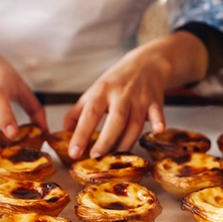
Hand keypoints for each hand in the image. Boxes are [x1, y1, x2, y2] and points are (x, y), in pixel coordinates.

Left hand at [63, 31, 208, 158]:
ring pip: (135, 125)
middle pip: (115, 120)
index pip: (89, 114)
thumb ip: (78, 113)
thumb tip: (63, 133)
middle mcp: (121, 95)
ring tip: (115, 158)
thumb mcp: (94, 91)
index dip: (81, 134)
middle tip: (96, 157)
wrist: (147, 63)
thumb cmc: (116, 81)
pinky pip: (158, 114)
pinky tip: (158, 130)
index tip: (74, 152)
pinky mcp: (155, 102)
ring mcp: (140, 98)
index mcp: (101, 92)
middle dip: (106, 141)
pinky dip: (159, 122)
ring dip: (126, 143)